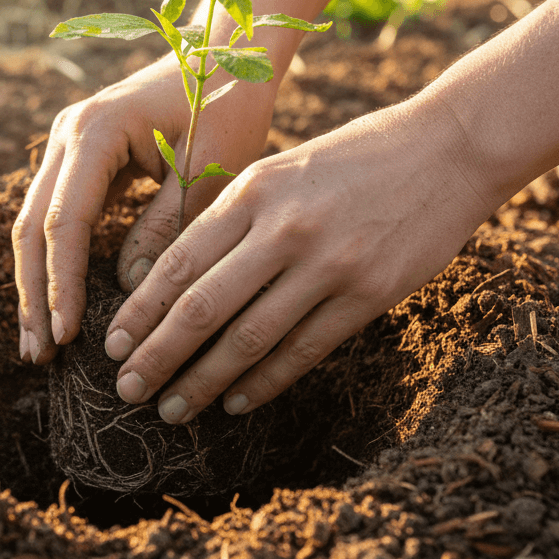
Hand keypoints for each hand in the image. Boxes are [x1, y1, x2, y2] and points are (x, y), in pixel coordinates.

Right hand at [12, 55, 277, 362]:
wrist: (225, 54)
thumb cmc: (225, 104)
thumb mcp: (207, 170)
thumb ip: (168, 227)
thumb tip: (130, 291)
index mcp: (94, 131)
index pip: (65, 222)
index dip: (62, 284)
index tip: (68, 336)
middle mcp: (67, 136)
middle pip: (32, 227)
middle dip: (34, 295)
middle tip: (38, 355)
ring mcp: (67, 146)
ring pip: (35, 225)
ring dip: (36, 284)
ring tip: (40, 344)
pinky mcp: (80, 161)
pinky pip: (55, 218)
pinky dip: (54, 264)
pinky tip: (58, 305)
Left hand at [104, 96, 492, 420]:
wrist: (447, 148)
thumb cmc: (351, 159)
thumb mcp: (280, 172)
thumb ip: (232, 219)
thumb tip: (174, 281)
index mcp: (252, 192)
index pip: (178, 262)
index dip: (140, 311)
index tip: (112, 346)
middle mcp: (283, 229)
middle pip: (202, 307)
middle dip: (157, 356)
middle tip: (126, 390)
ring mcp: (329, 264)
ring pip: (249, 338)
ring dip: (204, 382)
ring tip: (173, 410)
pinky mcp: (369, 294)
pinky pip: (303, 351)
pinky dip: (264, 383)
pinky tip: (235, 402)